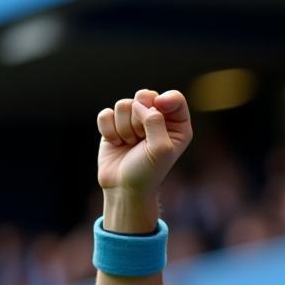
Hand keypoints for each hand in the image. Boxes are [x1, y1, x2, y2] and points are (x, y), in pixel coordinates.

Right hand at [97, 89, 191, 230]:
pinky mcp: (114, 124)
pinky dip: (109, 129)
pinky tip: (116, 143)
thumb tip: (140, 103)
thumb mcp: (161, 149)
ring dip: (124, 128)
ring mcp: (134, 120)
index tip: (159, 106)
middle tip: (142, 138)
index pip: (174, 99)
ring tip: (130, 144)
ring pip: (124, 104)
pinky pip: (106, 113)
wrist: (125, 188)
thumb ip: (155, 122)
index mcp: (177, 126)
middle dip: (139, 117)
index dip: (165, 100)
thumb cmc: (148, 172)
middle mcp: (157, 120)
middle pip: (145, 96)